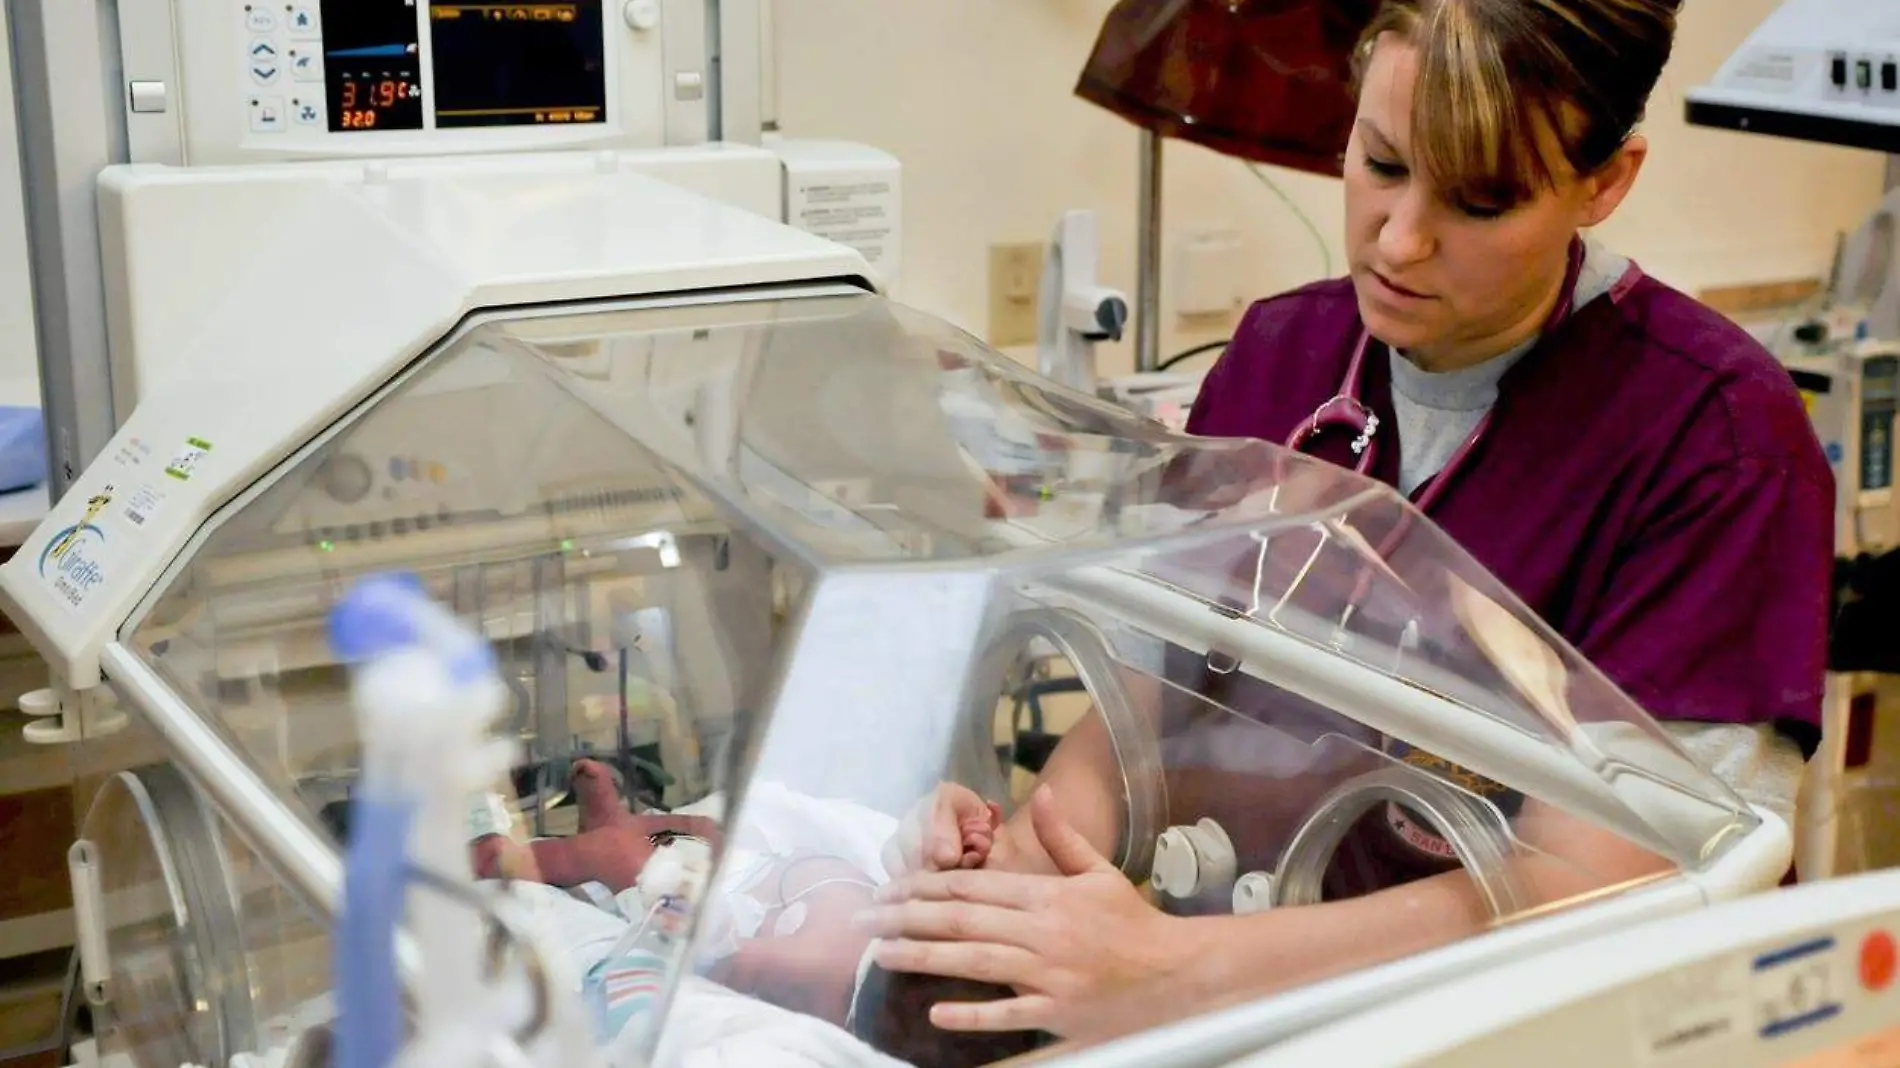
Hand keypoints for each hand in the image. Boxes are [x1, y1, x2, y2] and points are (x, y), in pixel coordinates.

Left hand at [855, 785, 1199, 1039]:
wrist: (1178, 973)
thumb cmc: (1132, 924)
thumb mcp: (1099, 873)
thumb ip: (1064, 836)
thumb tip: (1041, 794)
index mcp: (1047, 896)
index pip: (972, 886)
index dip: (924, 885)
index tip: (889, 887)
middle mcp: (1042, 931)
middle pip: (961, 920)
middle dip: (906, 916)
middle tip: (864, 918)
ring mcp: (1049, 973)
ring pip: (974, 961)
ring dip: (923, 956)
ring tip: (882, 952)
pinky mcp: (1058, 1012)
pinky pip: (1009, 1013)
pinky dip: (973, 1014)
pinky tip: (936, 1013)